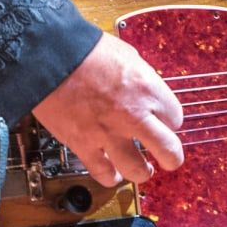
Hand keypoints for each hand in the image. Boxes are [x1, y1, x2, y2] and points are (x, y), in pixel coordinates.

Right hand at [32, 32, 183, 186]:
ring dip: (142, 171)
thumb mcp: (127, 55)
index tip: (165, 121)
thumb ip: (142, 78)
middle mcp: (133, 115)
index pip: (175, 118)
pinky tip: (113, 174)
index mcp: (147, 89)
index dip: (170, 120)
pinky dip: (110, 177)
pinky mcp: (85, 145)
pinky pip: (103, 172)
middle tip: (169, 157)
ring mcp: (109, 134)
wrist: (51, 58)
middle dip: (171, 156)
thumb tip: (146, 90)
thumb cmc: (87, 50)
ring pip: (137, 171)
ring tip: (142, 170)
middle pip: (169, 151)